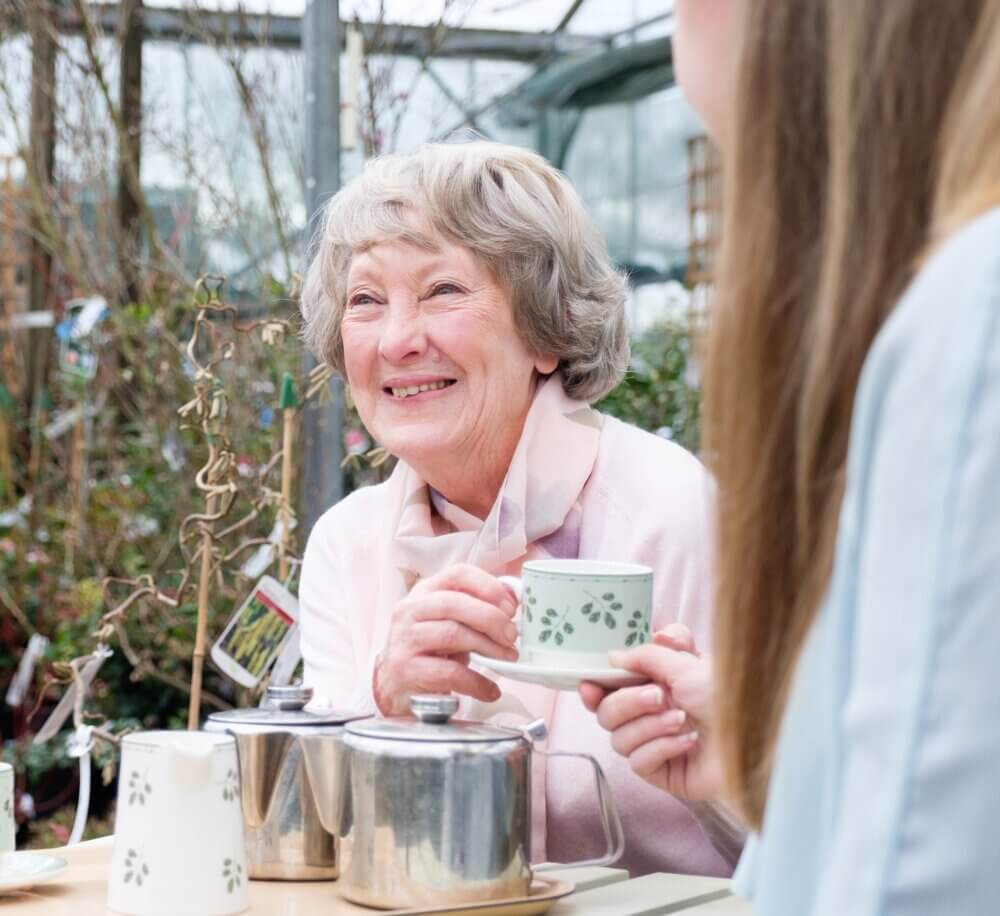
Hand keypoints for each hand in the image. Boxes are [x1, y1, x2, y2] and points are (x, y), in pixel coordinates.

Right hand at [373, 563, 518, 715]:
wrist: (394, 684)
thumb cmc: (430, 649)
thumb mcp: (450, 622)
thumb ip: (476, 610)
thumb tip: (513, 603)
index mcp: (425, 591)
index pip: (457, 574)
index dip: (488, 586)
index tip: (511, 606)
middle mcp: (410, 610)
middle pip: (455, 603)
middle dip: (491, 618)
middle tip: (512, 635)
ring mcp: (405, 639)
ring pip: (452, 634)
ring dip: (488, 647)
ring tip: (507, 658)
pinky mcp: (406, 669)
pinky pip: (449, 672)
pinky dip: (476, 681)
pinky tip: (490, 689)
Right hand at [579, 623, 722, 801]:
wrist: (758, 734)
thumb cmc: (728, 694)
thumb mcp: (685, 663)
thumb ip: (645, 655)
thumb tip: (613, 657)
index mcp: (655, 685)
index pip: (609, 689)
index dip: (594, 688)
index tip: (590, 685)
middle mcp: (652, 715)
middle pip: (606, 714)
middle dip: (627, 703)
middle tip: (658, 696)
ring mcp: (657, 745)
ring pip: (618, 739)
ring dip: (648, 726)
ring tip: (681, 720)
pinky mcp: (665, 773)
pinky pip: (638, 762)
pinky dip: (660, 748)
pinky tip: (687, 742)